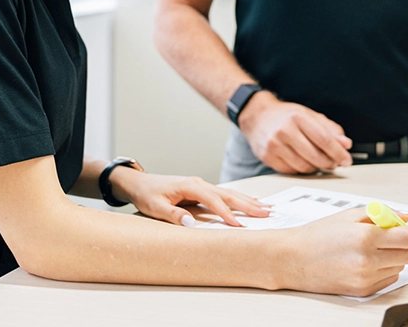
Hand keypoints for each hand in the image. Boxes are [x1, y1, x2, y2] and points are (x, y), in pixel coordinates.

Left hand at [110, 170, 269, 226]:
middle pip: (228, 195)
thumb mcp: (155, 207)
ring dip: (248, 201)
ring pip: (229, 194)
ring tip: (267, 207)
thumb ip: (173, 214)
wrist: (140, 182)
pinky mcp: (201, 190)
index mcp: (191, 186)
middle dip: (248, 204)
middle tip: (267, 212)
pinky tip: (250, 202)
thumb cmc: (147, 194)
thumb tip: (191, 222)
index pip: (214, 201)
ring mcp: (202, 185)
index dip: (227, 214)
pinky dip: (239, 199)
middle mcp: (200, 183)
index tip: (240, 225)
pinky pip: (224, 195)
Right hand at [239, 92, 351, 172]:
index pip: (324, 139)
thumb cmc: (286, 116)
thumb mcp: (309, 115)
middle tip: (335, 163)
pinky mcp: (268, 157)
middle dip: (329, 162)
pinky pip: (292, 171)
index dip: (338, 152)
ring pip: (304, 166)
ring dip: (316, 168)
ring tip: (320, 162)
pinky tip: (304, 162)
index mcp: (298, 117)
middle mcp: (284, 130)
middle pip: (315, 156)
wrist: (258, 116)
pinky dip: (302, 170)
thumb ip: (330, 129)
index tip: (346, 159)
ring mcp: (274, 145)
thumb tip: (346, 144)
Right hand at [282, 208, 407, 296]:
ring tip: (377, 245)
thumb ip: (381, 213)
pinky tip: (370, 258)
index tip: (405, 226)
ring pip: (400, 267)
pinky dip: (386, 268)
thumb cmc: (318, 234)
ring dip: (396, 255)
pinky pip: (389, 279)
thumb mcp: (349, 215)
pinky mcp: (363, 291)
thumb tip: (406, 216)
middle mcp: (368, 261)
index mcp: (365, 237)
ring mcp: (366, 279)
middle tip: (397, 234)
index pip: (407, 237)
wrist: (295, 259)